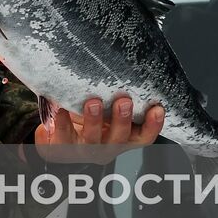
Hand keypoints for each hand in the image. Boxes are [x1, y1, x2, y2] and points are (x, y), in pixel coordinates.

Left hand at [34, 96, 164, 164]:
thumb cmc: (89, 120)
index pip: (143, 136)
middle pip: (120, 138)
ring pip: (93, 139)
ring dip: (94, 121)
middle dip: (122, 120)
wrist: (59, 136)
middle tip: (123, 102)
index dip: (153, 126)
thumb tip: (126, 67)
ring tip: (93, 102)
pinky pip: (63, 136)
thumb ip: (116, 97)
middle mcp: (107, 147)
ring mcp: (85, 149)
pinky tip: (61, 110)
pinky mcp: (63, 148)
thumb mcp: (107, 110)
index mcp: (122, 138)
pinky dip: (62, 122)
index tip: (158, 109)